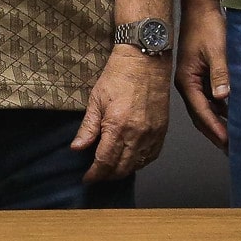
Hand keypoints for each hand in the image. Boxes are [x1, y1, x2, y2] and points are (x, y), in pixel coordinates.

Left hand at [73, 46, 170, 182]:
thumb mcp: (96, 100)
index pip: (105, 161)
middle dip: (108, 176)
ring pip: (137, 165)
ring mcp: (152, 134)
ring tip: (111, 170)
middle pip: (122, 168)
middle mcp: (137, 134)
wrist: (145, 61)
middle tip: (97, 175)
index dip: (95, 174)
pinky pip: (151, 156)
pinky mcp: (162, 131)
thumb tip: (77, 148)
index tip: (87, 179)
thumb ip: (88, 128)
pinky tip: (131, 161)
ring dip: (123, 171)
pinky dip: (139, 163)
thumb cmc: (119, 76)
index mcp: (118, 126)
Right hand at [174, 2, 229, 149]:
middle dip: (215, 133)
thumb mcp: (216, 50)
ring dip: (219, 123)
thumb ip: (220, 74)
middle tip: (231, 149)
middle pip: (201, 116)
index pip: (201, 112)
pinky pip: (210, 99)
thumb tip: (223, 98)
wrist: (200, 9)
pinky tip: (234, 116)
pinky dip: (221, 110)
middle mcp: (188, 84)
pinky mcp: (201, 75)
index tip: (228, 143)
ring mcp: (194, 80)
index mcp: (187, 80)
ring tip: (234, 138)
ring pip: (206, 109)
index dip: (215, 129)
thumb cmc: (206, 27)